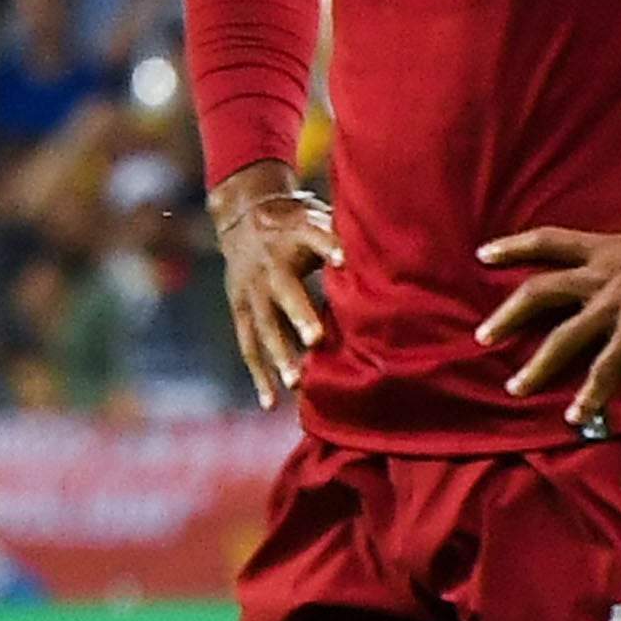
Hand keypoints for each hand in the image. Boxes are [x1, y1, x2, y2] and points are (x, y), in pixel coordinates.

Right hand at [212, 164, 339, 407]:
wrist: (241, 217)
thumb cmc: (294, 222)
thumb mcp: (315, 218)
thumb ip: (339, 237)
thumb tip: (381, 247)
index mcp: (291, 240)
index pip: (311, 240)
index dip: (327, 247)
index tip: (343, 258)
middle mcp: (267, 270)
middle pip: (283, 294)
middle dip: (298, 316)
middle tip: (315, 339)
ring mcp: (250, 293)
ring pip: (263, 328)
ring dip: (279, 356)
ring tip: (295, 383)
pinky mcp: (240, 311)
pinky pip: (249, 347)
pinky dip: (259, 375)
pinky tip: (271, 403)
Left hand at [474, 211, 620, 429]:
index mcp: (606, 249)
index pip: (548, 241)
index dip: (513, 247)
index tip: (483, 254)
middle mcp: (601, 274)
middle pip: (539, 293)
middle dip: (507, 316)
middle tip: (482, 336)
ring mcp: (615, 305)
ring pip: (561, 338)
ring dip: (536, 366)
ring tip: (515, 387)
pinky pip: (604, 370)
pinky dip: (589, 395)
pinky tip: (576, 415)